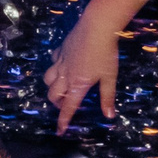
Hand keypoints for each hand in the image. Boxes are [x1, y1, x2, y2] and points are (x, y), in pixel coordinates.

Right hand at [43, 12, 121, 132]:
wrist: (97, 26)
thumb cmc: (106, 53)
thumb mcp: (109, 77)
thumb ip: (107, 97)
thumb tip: (109, 116)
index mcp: (78, 85)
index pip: (68, 108)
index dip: (63, 121)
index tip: (59, 131)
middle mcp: (66, 75)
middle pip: (53, 94)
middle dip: (56, 103)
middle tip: (65, 104)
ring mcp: (61, 62)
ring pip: (47, 79)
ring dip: (52, 86)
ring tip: (60, 87)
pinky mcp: (60, 50)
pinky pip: (53, 61)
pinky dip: (55, 66)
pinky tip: (62, 64)